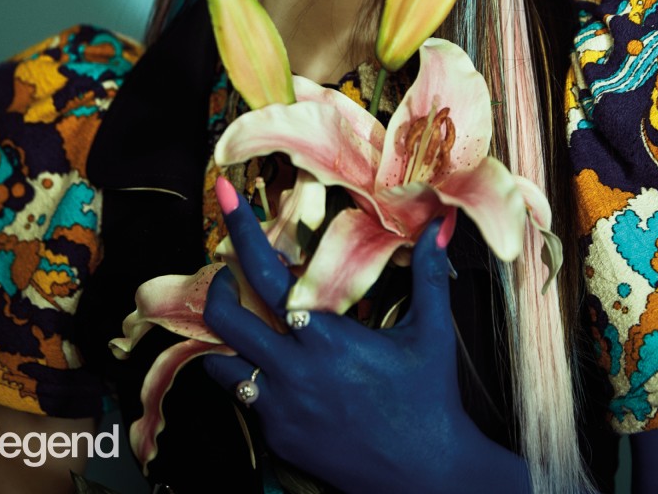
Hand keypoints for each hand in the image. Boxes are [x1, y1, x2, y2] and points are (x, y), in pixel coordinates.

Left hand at [202, 182, 528, 493]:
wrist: (428, 475)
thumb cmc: (430, 398)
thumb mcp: (431, 332)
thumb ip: (429, 273)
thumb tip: (439, 225)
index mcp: (326, 334)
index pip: (266, 271)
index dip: (241, 229)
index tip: (224, 193)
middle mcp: (294, 368)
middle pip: (224, 316)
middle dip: (218, 284)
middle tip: (230, 271)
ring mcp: (281, 407)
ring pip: (222, 363)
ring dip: (228, 337)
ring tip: (250, 323)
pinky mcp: (279, 437)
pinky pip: (245, 399)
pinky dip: (250, 376)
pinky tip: (276, 368)